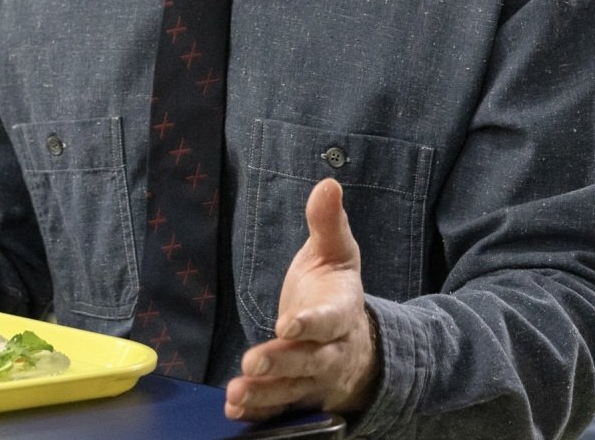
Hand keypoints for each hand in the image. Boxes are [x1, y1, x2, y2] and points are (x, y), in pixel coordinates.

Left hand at [226, 179, 379, 421]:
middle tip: (253, 363)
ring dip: (265, 394)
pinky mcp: (301, 396)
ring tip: (236, 394)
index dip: (310, 324)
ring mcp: (317, 379)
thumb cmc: (336, 291)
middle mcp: (332, 351)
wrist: (358, 340)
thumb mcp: (337, 254)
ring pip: (293, 389)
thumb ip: (328, 223)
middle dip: (282, 363)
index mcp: (341, 313)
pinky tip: (237, 410)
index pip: (329, 320)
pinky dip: (261, 412)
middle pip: (309, 361)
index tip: (288, 325)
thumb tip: (328, 183)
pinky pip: (282, 408)